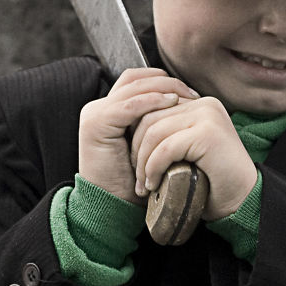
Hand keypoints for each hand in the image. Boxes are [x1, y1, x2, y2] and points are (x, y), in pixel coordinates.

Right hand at [78, 68, 199, 202]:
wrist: (113, 206)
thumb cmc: (135, 181)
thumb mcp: (148, 144)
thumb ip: (155, 122)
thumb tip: (184, 103)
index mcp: (109, 110)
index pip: (137, 80)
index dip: (163, 81)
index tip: (189, 92)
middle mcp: (98, 107)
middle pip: (136, 78)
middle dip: (166, 81)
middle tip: (191, 92)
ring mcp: (94, 114)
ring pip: (133, 87)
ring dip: (162, 89)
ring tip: (185, 97)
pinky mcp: (96, 124)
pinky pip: (128, 105)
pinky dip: (151, 101)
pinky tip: (171, 104)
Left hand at [131, 95, 257, 220]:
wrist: (244, 201)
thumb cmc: (213, 181)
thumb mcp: (187, 151)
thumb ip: (170, 134)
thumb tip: (131, 130)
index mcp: (200, 104)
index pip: (154, 107)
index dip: (137, 134)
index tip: (133, 162)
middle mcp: (205, 104)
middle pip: (150, 117)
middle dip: (137, 149)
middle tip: (136, 177)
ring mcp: (208, 116)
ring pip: (154, 131)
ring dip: (142, 162)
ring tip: (144, 184)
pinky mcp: (207, 133)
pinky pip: (166, 147)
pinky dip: (153, 167)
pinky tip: (154, 184)